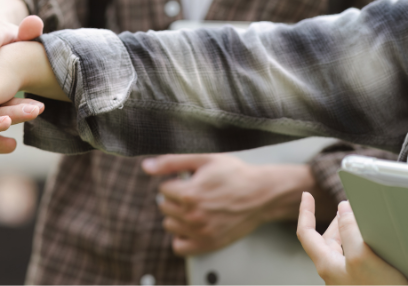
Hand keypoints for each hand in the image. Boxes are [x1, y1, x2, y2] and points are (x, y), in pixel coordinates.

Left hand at [142, 154, 315, 255]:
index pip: (163, 189)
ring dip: (177, 216)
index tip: (189, 180)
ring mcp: (200, 232)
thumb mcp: (203, 160)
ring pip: (169, 225)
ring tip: (195, 207)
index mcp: (189, 194)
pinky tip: (191, 225)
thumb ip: (171, 162)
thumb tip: (146, 166)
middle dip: (175, 198)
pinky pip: (179, 247)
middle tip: (193, 193)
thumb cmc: (234, 174)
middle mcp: (193, 216)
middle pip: (163, 206)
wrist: (261, 194)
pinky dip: (181, 237)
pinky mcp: (208, 244)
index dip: (176, 182)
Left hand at [297, 193, 407, 284]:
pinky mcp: (362, 283)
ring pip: (344, 249)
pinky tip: (374, 244)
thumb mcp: (362, 256)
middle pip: (327, 239)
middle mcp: (334, 272)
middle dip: (335, 221)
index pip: (306, 233)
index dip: (306, 212)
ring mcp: (348, 279)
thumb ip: (349, 230)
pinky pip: (356, 259)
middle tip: (347, 207)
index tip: (306, 194)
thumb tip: (342, 208)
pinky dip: (361, 246)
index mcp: (326, 263)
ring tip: (362, 223)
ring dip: (349, 233)